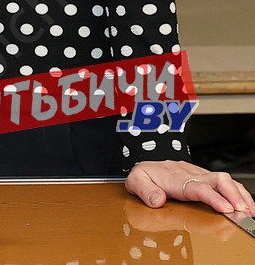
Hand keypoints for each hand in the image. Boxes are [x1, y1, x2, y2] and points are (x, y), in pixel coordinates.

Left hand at [126, 160, 254, 214]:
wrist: (147, 166)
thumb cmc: (144, 175)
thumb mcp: (135, 180)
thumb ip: (144, 190)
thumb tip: (157, 201)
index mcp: (175, 178)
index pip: (198, 187)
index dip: (213, 197)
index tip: (226, 208)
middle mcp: (192, 175)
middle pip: (219, 180)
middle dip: (234, 195)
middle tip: (244, 212)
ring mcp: (201, 176)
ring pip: (226, 181)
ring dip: (241, 196)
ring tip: (250, 212)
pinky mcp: (207, 180)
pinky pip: (227, 185)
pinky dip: (240, 194)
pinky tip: (247, 206)